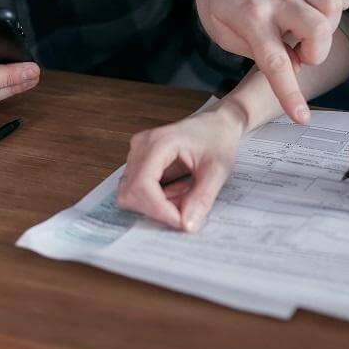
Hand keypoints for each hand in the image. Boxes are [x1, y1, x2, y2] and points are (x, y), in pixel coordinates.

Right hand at [116, 105, 244, 230]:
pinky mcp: (139, 162)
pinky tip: (177, 191)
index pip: (142, 185)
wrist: (217, 124)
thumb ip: (202, 198)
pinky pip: (137, 190)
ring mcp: (137, 154)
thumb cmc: (217, 138)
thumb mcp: (218, 170)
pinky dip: (156, 200)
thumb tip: (186, 225)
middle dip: (157, 210)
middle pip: (131, 193)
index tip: (182, 222)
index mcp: (159, 143)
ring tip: (183, 196)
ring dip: (156, 206)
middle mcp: (141, 146)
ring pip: (131, 195)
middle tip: (185, 210)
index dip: (159, 210)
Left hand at [194, 0, 348, 123]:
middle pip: (318, 29)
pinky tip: (324, 9)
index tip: (301, 117)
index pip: (276, 62)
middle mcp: (278, 1)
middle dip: (316, 54)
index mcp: (251, 19)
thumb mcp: (225, 37)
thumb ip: (261, 54)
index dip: (291, 93)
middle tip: (299, 54)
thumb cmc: (220, 5)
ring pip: (333, 6)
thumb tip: (297, 66)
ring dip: (328, 28)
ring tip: (307, 34)